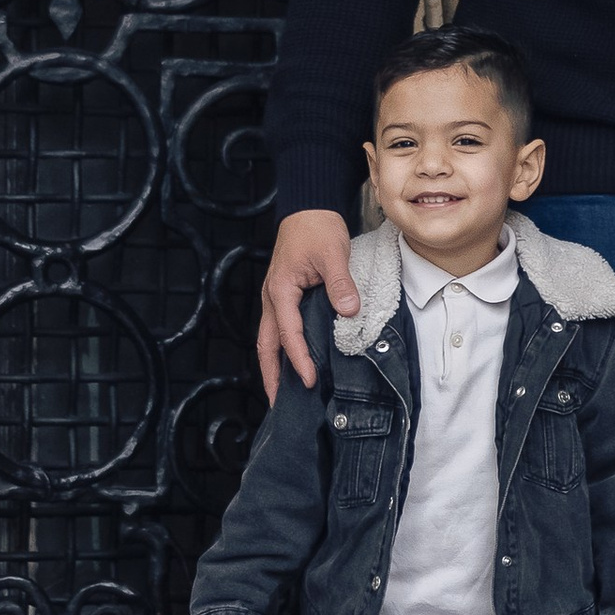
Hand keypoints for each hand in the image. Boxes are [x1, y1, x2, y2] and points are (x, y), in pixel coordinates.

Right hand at [258, 209, 358, 400]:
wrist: (308, 209)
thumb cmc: (317, 228)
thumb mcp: (333, 253)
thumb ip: (340, 284)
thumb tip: (349, 312)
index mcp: (281, 290)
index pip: (288, 333)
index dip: (298, 359)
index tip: (309, 380)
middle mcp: (272, 298)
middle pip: (266, 344)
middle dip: (270, 376)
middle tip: (278, 405)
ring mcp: (275, 298)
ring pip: (269, 339)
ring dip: (273, 366)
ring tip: (281, 394)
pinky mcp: (283, 297)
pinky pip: (278, 329)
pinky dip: (282, 349)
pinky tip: (293, 362)